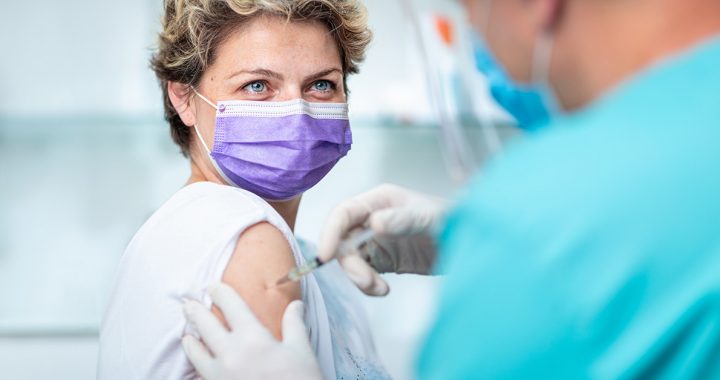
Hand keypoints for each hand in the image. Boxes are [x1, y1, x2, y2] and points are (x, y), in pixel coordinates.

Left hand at [182, 283, 322, 379]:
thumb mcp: (301, 350)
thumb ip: (294, 324)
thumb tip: (297, 304)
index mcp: (252, 338)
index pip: (231, 306)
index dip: (219, 292)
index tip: (213, 286)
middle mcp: (231, 355)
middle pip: (205, 326)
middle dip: (195, 312)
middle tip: (188, 304)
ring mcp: (220, 376)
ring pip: (195, 352)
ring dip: (190, 340)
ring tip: (187, 335)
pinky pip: (200, 375)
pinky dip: (197, 365)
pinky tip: (198, 363)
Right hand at [318, 184, 446, 295]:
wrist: (470, 243)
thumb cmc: (452, 219)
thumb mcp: (429, 218)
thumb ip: (402, 219)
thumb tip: (374, 223)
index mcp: (378, 200)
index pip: (343, 213)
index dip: (329, 232)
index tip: (325, 255)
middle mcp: (372, 219)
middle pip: (342, 241)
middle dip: (349, 264)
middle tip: (367, 281)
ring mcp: (376, 241)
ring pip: (350, 260)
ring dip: (359, 278)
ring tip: (380, 289)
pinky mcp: (383, 261)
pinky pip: (363, 274)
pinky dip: (368, 285)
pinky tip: (383, 290)